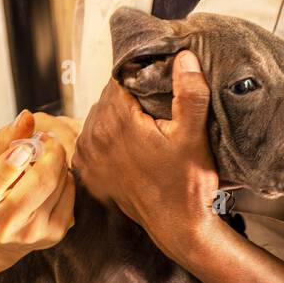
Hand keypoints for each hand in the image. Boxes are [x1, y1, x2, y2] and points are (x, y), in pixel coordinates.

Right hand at [0, 111, 75, 260]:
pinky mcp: (54, 235)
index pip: (3, 175)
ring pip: (59, 184)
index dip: (20, 153)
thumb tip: (27, 116)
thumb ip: (2, 141)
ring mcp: (32, 233)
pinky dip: (66, 179)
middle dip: (51, 153)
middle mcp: (5, 223)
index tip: (29, 141)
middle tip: (49, 140)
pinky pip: (70, 194)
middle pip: (42, 180)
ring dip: (58, 163)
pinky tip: (52, 178)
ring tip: (47, 159)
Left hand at [75, 52, 220, 258]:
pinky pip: (90, 141)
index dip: (137, 75)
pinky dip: (104, 138)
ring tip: (140, 124)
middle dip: (126, 95)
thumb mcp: (195, 135)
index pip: (117, 77)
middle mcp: (95, 136)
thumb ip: (190, 93)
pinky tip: (124, 144)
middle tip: (151, 104)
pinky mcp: (89, 173)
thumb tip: (183, 57)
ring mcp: (89, 157)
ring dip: (114, 116)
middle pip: (106, 97)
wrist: (177, 225)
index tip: (154, 81)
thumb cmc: (186, 183)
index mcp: (118, 121)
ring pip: (96, 117)